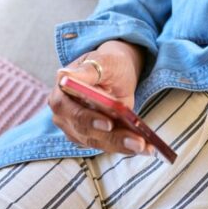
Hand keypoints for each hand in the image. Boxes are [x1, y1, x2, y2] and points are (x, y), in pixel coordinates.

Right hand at [49, 40, 153, 155]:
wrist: (115, 73)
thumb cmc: (107, 64)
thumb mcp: (102, 61)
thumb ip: (87, 70)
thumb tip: (66, 76)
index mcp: (61, 92)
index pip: (70, 111)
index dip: (88, 119)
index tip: (109, 123)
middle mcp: (64, 114)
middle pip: (85, 132)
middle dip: (113, 137)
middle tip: (138, 141)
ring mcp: (75, 128)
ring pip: (97, 142)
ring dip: (122, 145)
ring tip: (146, 146)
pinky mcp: (90, 138)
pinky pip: (106, 145)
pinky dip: (125, 146)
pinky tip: (145, 147)